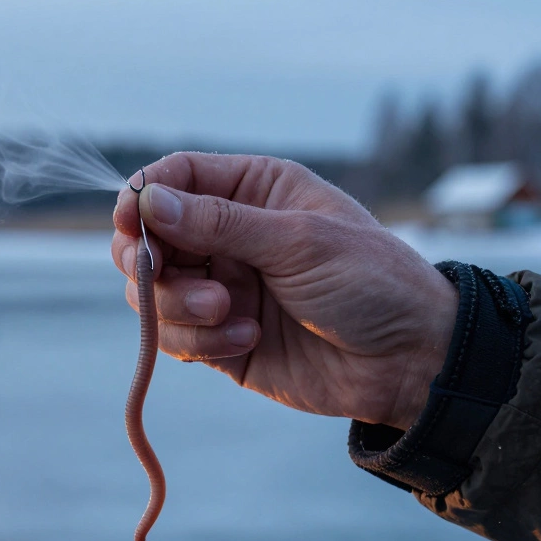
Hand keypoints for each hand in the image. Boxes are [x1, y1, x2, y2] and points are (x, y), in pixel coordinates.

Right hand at [111, 152, 458, 430]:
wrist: (409, 362)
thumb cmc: (371, 282)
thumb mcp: (299, 241)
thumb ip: (220, 223)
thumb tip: (148, 202)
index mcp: (254, 191)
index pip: (175, 179)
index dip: (142, 199)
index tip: (130, 227)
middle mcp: (230, 235)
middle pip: (148, 239)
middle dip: (153, 264)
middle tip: (174, 281)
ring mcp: (221, 288)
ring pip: (153, 293)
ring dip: (179, 308)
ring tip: (229, 316)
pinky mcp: (220, 339)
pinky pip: (175, 337)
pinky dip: (198, 343)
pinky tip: (246, 340)